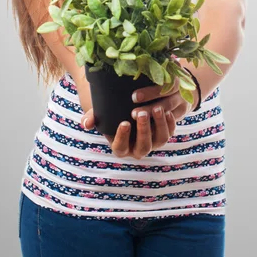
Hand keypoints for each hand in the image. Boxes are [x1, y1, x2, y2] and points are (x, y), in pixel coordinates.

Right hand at [80, 77, 194, 158]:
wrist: (130, 107)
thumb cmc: (112, 113)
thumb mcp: (101, 114)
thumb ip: (92, 118)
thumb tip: (86, 124)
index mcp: (122, 148)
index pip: (121, 148)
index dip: (122, 137)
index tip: (124, 122)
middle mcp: (139, 149)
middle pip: (143, 147)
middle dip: (143, 131)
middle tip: (140, 113)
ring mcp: (154, 143)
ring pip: (160, 140)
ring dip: (159, 125)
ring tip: (156, 108)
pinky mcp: (165, 133)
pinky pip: (170, 131)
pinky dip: (170, 122)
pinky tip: (167, 110)